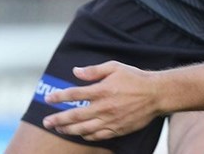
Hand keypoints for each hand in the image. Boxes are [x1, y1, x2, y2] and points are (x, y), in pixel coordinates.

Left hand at [41, 61, 162, 140]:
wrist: (157, 94)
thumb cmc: (134, 78)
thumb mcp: (114, 67)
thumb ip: (93, 70)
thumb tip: (75, 72)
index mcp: (101, 90)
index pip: (74, 94)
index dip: (59, 97)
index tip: (47, 99)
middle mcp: (104, 107)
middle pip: (75, 116)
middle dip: (58, 119)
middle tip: (46, 122)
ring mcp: (111, 120)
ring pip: (85, 129)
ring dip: (69, 130)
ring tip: (58, 129)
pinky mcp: (119, 129)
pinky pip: (99, 136)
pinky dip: (87, 136)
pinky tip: (79, 134)